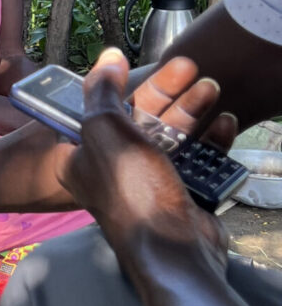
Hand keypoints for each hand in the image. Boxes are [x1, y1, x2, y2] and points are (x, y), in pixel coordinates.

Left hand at [63, 49, 235, 254]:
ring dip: (192, 108)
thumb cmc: (131, 189)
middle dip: (166, 89)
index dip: (117, 83)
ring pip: (171, 134)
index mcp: (81, 154)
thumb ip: (101, 90)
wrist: (174, 249)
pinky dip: (210, 140)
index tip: (139, 63)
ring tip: (211, 87)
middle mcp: (112, 167)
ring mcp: (149, 181)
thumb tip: (107, 57)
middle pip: (139, 116)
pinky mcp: (181, 193)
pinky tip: (224, 122)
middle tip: (189, 66)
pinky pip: (196, 159)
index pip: (96, 109)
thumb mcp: (103, 129)